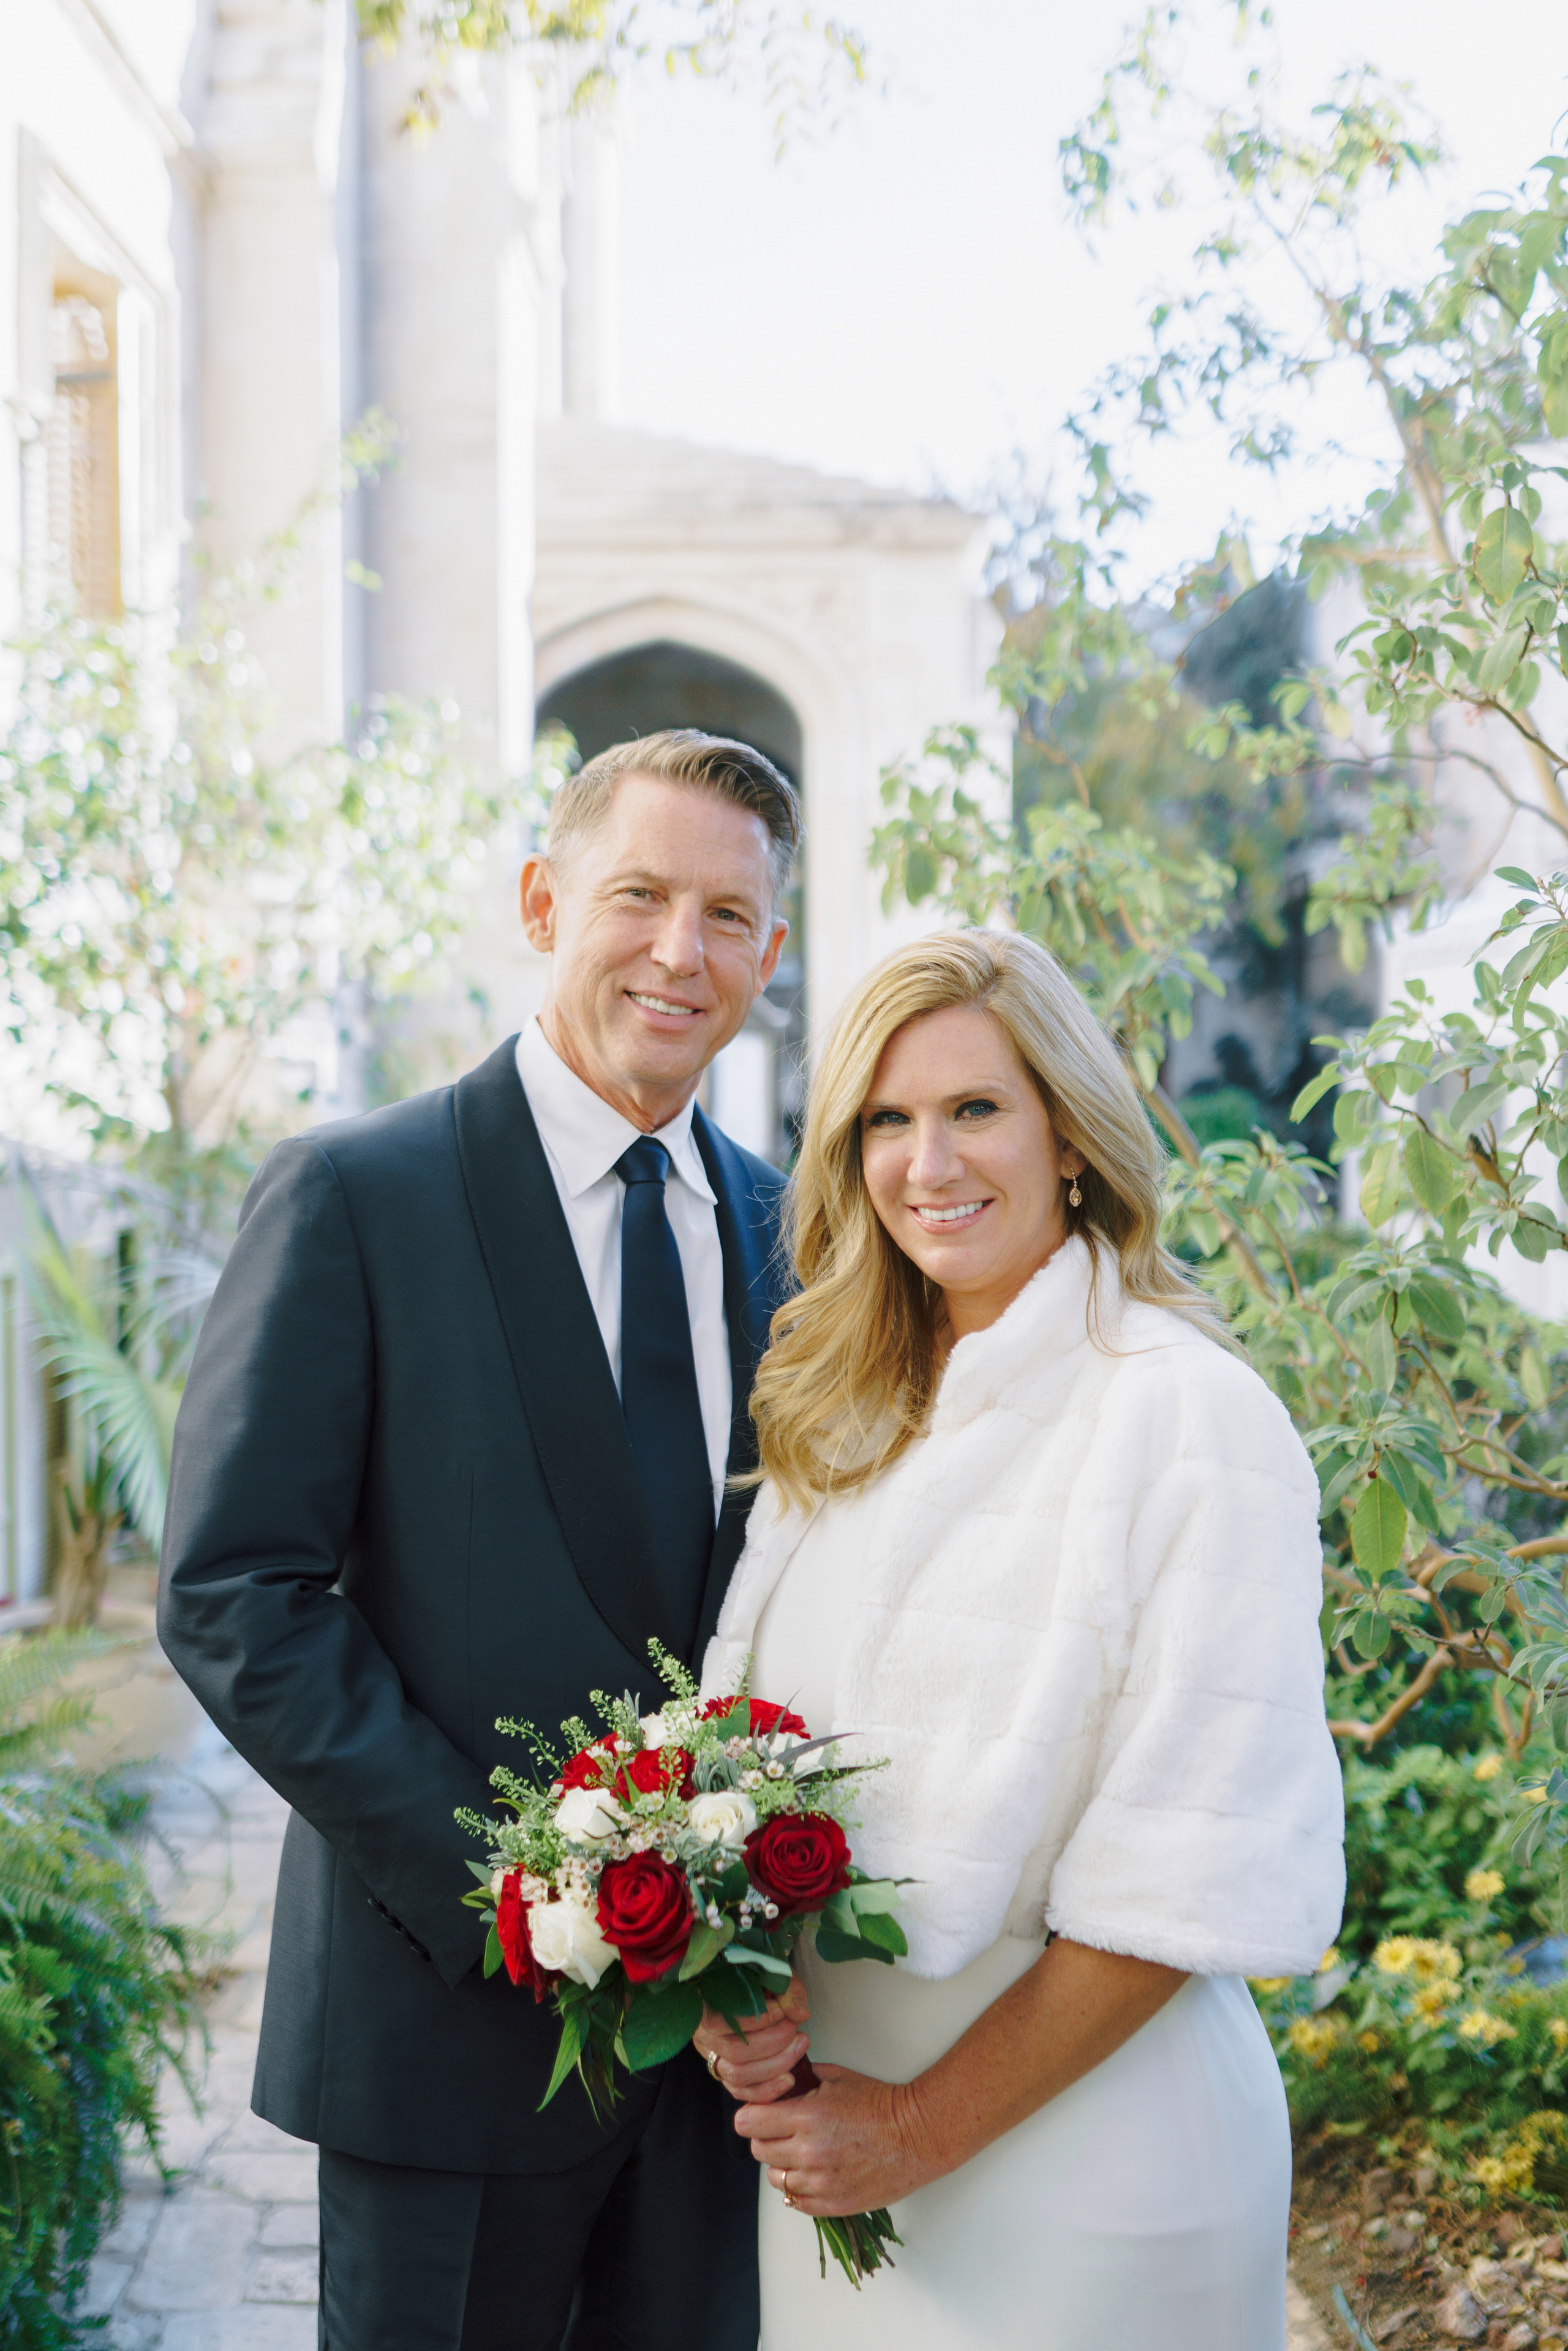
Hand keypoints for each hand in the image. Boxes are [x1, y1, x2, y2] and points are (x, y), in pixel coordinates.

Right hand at [694, 1974, 810, 2103]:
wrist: (752, 1988)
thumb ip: (787, 1989)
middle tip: (798, 2033)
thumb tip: (800, 2013)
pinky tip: (789, 2079)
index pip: (719, 2021)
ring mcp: (713, 2057)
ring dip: (775, 2066)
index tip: (782, 2011)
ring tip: (799, 2048)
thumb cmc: (759, 1979)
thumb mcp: (772, 1971)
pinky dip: (767, 2090)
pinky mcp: (725, 2075)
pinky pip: (742, 2092)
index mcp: (704, 2005)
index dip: (754, 2020)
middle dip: (773, 2044)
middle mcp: (703, 2035)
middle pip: (734, 2052)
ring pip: (738, 2076)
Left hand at [737, 2063, 936, 2216]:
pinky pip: (795, 2202)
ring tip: (803, 2152)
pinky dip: (799, 2188)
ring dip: (783, 2164)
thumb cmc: (879, 2104)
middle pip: (758, 2150)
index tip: (759, 2113)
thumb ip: (801, 2079)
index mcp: (806, 2117)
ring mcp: (820, 2183)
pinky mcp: (832, 2205)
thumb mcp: (836, 2077)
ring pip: (775, 2179)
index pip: (748, 2123)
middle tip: (783, 2130)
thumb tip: (776, 2083)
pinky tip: (813, 2172)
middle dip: (766, 2137)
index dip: (751, 2115)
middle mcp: (808, 2153)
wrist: (915, 2136)